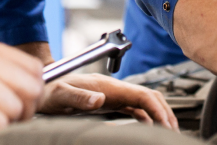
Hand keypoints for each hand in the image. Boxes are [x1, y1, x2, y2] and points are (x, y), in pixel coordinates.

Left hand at [39, 73, 177, 130]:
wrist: (43, 86)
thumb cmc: (50, 90)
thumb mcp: (61, 95)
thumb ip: (79, 98)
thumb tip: (99, 100)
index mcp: (107, 86)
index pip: (141, 94)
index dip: (157, 108)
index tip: (166, 124)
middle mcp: (114, 89)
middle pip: (148, 97)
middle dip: (164, 111)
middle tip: (174, 130)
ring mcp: (113, 95)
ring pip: (143, 102)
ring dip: (158, 114)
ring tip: (167, 130)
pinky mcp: (109, 102)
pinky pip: (134, 108)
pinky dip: (147, 117)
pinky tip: (149, 126)